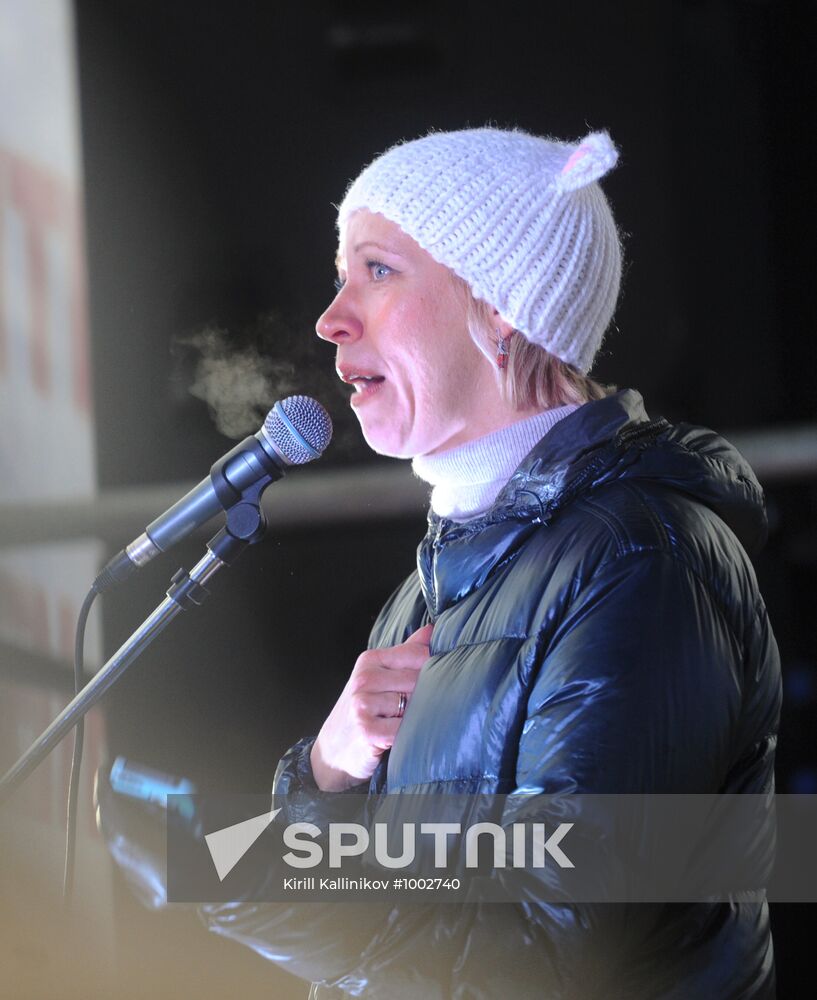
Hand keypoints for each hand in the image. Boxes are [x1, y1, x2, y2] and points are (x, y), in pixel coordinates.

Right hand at [310, 624, 433, 791]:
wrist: (332, 750)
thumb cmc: (363, 710)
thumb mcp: (379, 676)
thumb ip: (406, 652)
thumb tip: (432, 629)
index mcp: (369, 660)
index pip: (417, 654)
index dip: (432, 669)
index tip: (433, 680)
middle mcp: (364, 679)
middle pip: (419, 680)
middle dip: (424, 697)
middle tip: (411, 710)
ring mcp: (363, 704)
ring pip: (414, 705)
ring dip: (415, 718)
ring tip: (400, 724)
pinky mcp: (367, 731)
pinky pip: (404, 729)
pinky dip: (406, 736)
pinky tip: (396, 739)